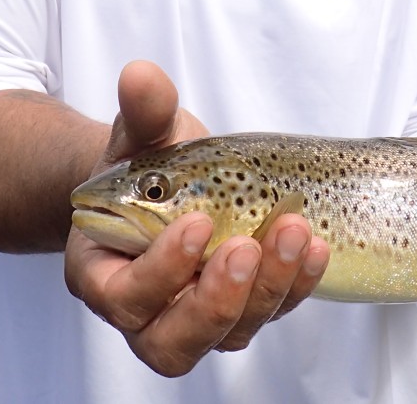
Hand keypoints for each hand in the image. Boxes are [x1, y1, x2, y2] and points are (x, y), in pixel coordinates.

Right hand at [63, 61, 330, 375]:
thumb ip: (144, 111)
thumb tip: (140, 75)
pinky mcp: (241, 310)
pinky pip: (269, 313)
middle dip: (216, 300)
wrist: (175, 179)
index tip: (198, 222)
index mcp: (102, 273)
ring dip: (267, 290)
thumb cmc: (149, 162)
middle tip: (247, 247)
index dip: (161, 269)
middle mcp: (145, 311)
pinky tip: (313, 245)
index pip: (123, 296)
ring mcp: (196, 318)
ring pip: (228, 334)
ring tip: (293, 232)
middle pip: (173, 341)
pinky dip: (295, 285)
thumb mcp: (145, 131)